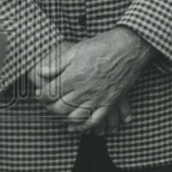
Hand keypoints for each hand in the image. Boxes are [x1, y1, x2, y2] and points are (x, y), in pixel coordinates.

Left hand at [34, 27, 151, 132]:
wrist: (130, 46)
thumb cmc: (103, 45)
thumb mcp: (77, 48)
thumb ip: (58, 63)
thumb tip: (41, 72)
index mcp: (74, 76)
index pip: (49, 94)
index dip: (41, 95)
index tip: (41, 93)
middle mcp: (84, 90)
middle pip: (59, 108)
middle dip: (49, 107)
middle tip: (49, 103)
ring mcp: (97, 98)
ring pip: (73, 117)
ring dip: (63, 117)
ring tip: (61, 111)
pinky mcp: (109, 102)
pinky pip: (94, 120)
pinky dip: (82, 126)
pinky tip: (75, 125)